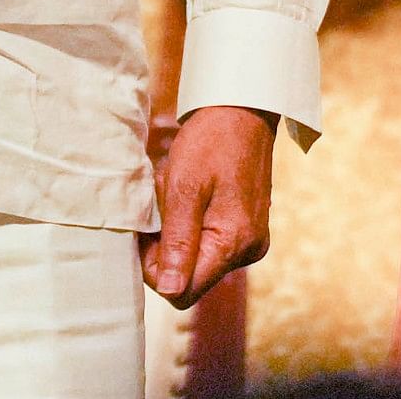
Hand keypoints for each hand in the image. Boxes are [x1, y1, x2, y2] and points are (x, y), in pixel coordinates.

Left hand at [145, 103, 274, 304]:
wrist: (243, 111)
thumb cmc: (211, 142)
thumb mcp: (184, 188)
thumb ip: (177, 241)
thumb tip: (170, 290)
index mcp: (234, 242)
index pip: (182, 291)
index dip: (156, 269)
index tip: (149, 231)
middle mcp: (248, 250)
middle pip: (190, 278)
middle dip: (167, 248)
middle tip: (166, 206)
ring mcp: (250, 242)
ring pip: (198, 262)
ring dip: (179, 236)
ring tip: (180, 198)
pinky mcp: (248, 232)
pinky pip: (210, 245)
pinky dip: (193, 227)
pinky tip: (194, 199)